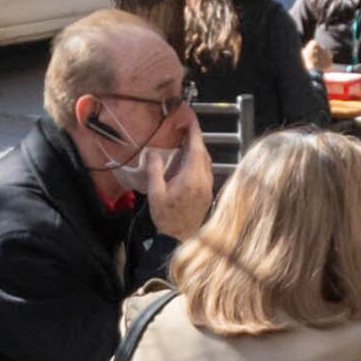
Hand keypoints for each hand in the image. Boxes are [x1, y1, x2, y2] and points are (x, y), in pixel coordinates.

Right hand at [142, 114, 216, 240]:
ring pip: (206, 162)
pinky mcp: (208, 193)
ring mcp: (208, 187)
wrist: (179, 239)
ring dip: (198, 151)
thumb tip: (153, 153)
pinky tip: (189, 162)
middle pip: (203, 153)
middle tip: (186, 130)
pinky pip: (206, 171)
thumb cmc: (166, 218)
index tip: (190, 121)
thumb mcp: (155, 193)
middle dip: (196, 140)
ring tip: (187, 143)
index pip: (196, 149)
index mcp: (191, 178)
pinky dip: (199, 161)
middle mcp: (203, 181)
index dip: (194, 133)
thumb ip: (155, 170)